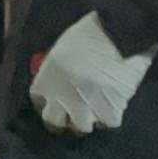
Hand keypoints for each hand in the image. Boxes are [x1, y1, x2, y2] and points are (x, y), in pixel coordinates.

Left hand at [26, 12, 156, 135]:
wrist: (119, 36)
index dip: (47, 100)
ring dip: (88, 117)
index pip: (38, 101)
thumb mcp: (63, 45)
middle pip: (54, 122)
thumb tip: (60, 74)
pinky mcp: (109, 114)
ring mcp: (85, 110)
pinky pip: (108, 122)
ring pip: (82, 126)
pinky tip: (115, 103)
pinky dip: (111, 114)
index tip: (54, 98)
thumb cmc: (90, 32)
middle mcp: (61, 100)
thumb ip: (57, 65)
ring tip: (97, 106)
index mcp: (45, 80)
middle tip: (73, 110)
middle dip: (62, 117)